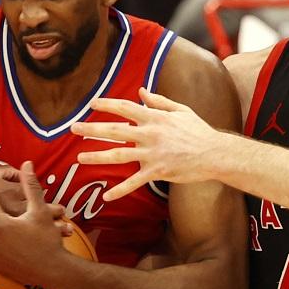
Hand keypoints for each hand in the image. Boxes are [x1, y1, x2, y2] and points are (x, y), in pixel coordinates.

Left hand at [71, 88, 226, 200]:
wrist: (215, 153)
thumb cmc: (199, 130)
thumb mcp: (180, 110)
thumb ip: (159, 101)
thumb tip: (141, 91)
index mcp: (155, 117)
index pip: (125, 108)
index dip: (107, 105)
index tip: (91, 104)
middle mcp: (150, 134)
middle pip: (115, 130)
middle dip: (92, 129)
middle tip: (73, 128)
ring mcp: (152, 154)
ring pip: (119, 155)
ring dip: (97, 157)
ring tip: (79, 159)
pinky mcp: (157, 171)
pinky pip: (135, 182)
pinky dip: (120, 191)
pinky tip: (106, 197)